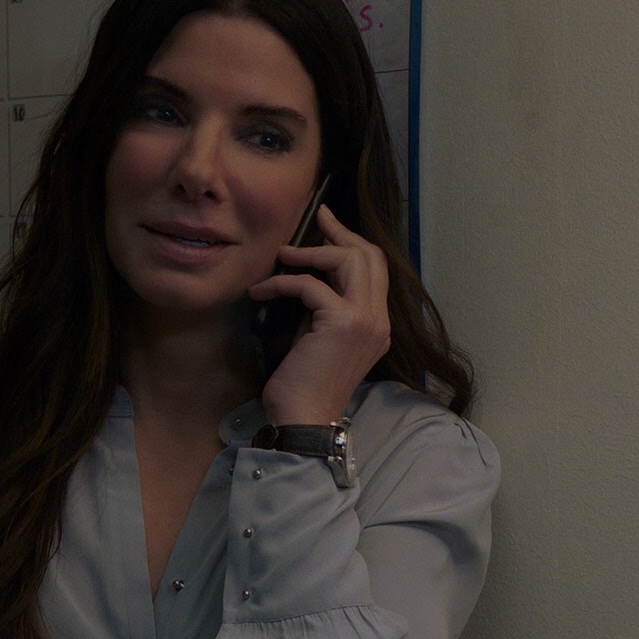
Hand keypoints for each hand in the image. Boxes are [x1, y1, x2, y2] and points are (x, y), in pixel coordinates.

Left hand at [247, 205, 390, 424]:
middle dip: (340, 233)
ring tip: (281, 257)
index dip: (352, 243)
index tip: (329, 225)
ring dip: (310, 253)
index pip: (375, 270)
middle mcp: (379, 320)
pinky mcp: (342, 323)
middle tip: (316, 219)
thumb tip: (309, 278)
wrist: (304, 419)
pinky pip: (310, 285)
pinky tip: (260, 291)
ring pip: (349, 261)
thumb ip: (327, 312)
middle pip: (370, 256)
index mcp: (378, 325)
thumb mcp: (321, 341)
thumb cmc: (305, 387)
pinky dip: (281, 283)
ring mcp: (365, 321)